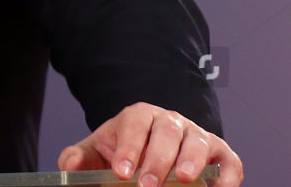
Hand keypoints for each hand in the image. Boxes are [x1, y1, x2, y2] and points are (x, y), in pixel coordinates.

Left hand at [59, 102, 242, 186]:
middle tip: (147, 185)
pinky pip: (229, 160)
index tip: (121, 173)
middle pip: (167, 132)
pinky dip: (228, 174)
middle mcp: (170, 120)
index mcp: (138, 115)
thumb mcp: (96, 152)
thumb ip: (78, 157)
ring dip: (191, 160)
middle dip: (157, 159)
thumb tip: (67, 166)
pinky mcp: (219, 153)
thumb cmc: (121, 152)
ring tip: (182, 179)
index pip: (135, 124)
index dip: (129, 147)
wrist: (147, 151)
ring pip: (198, 141)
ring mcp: (196, 135)